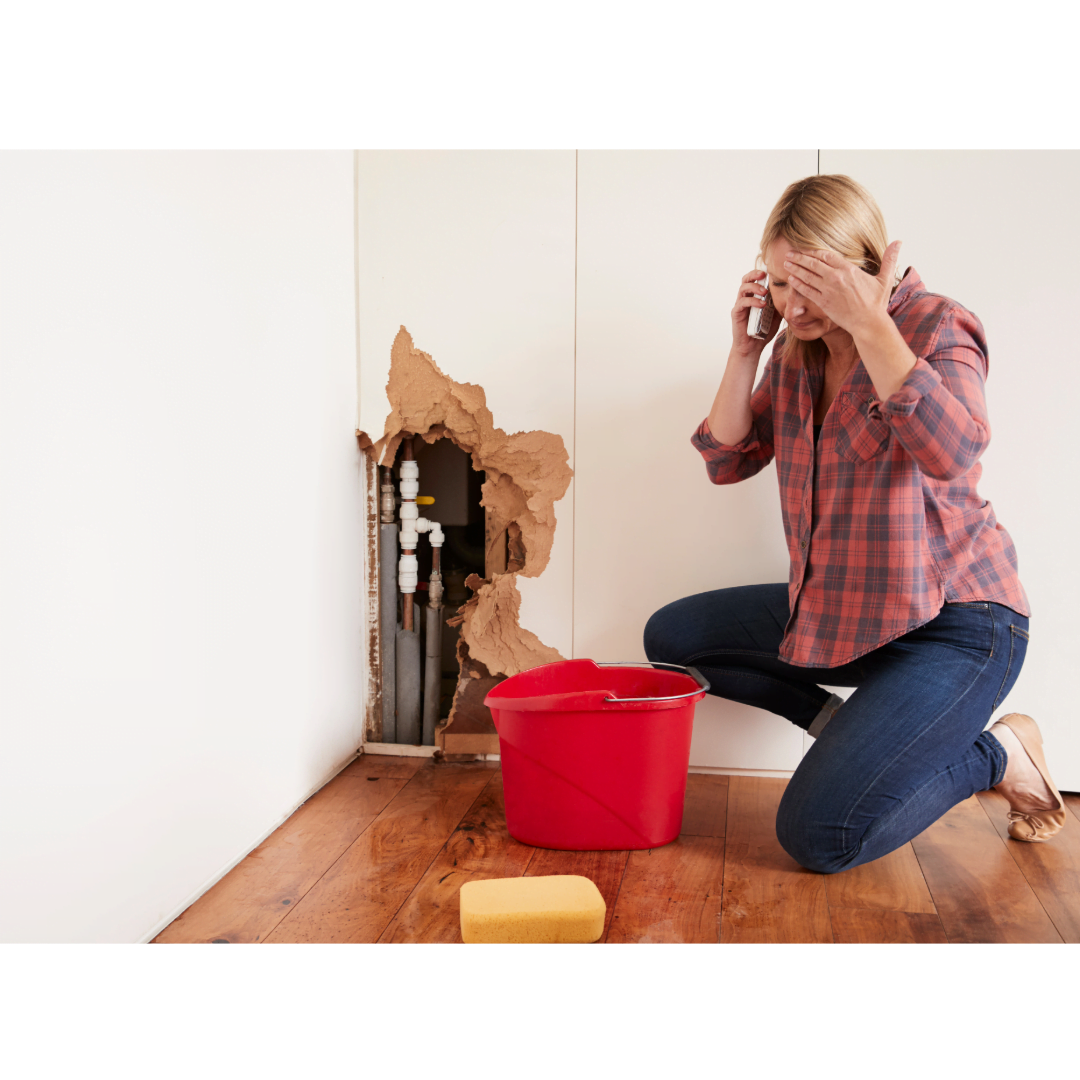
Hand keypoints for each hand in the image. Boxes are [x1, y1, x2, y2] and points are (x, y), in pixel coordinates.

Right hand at [730, 268, 777, 357]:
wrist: (752, 347)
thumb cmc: (763, 331)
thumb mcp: (777, 316)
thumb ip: (781, 304)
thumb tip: (795, 294)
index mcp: (754, 296)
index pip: (755, 279)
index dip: (762, 273)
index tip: (773, 271)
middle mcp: (745, 298)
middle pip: (746, 279)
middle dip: (754, 274)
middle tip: (764, 275)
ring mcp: (740, 305)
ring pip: (743, 288)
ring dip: (754, 287)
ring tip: (765, 292)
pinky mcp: (736, 313)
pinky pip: (742, 303)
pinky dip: (753, 301)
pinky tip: (762, 305)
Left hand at [783, 241, 902, 335]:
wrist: (868, 323)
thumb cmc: (877, 303)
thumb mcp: (884, 279)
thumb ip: (889, 259)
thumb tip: (899, 242)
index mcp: (849, 270)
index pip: (827, 255)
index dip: (814, 252)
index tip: (806, 249)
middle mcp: (836, 278)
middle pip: (814, 263)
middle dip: (800, 258)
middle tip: (789, 254)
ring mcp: (828, 290)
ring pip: (807, 276)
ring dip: (795, 269)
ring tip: (786, 264)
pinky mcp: (823, 303)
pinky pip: (807, 291)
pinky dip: (797, 284)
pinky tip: (790, 280)